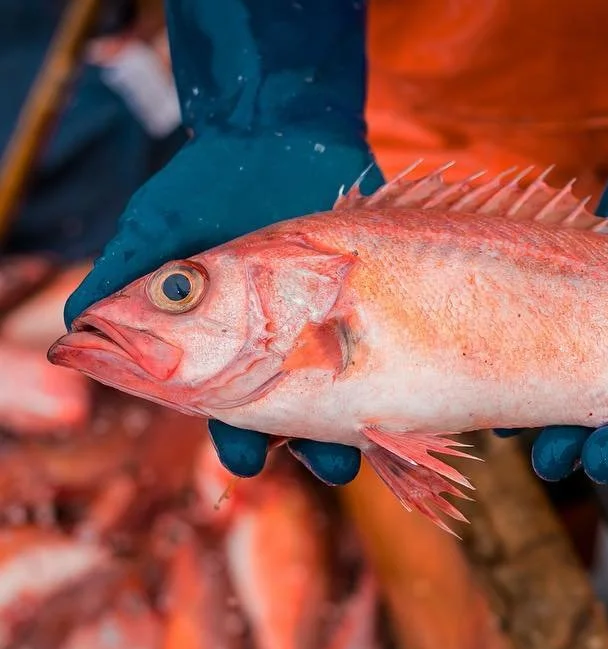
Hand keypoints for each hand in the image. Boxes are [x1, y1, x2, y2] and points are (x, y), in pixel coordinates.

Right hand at [63, 0, 380, 483]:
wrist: (279, 132)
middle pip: (301, 418)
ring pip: (355, 395)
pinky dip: (422, 375)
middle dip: (315, 446)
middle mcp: (287, 348)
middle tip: (331, 462)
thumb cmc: (210, 183)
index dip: (237, 439)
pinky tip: (437, 398)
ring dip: (367, 425)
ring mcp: (338, 328)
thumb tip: (75, 330)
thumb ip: (129, 276)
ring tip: (375, 440)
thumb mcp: (161, 225)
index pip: (232, 412)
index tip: (247, 457)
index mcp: (230, 347)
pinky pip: (402, 347)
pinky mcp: (382, 303)